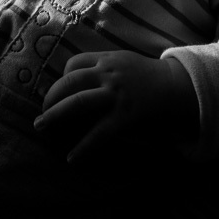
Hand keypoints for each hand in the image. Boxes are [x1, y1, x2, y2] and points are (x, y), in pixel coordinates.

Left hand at [35, 50, 198, 164]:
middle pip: (69, 83)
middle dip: (50, 98)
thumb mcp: (123, 61)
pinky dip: (84, 147)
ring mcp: (116, 95)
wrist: (178, 86)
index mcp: (107, 60)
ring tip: (40, 127)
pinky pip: (99, 133)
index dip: (62, 79)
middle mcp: (108, 74)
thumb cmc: (148, 75)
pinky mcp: (126, 116)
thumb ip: (102, 67)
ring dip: (54, 116)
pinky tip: (72, 158)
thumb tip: (77, 78)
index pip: (73, 64)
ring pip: (78, 103)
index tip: (60, 93)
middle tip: (40, 114)